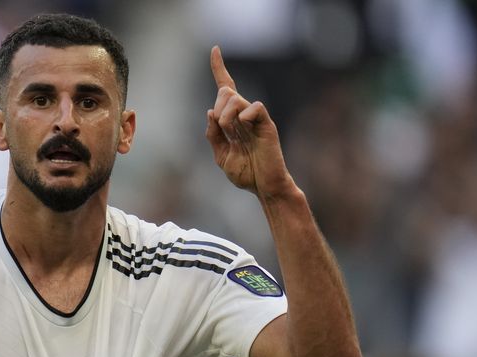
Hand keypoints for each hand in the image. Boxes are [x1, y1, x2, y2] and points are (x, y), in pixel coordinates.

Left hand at [206, 46, 291, 198]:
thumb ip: (213, 135)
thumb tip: (210, 111)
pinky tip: (242, 128)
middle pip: (225, 92)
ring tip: (232, 133)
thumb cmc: (246, 172)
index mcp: (233, 121)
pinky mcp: (266, 125)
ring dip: (225, 116)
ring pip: (235, 98)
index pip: (226, 88)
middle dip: (217, 108)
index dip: (219, 68)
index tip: (215, 49)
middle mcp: (244, 116)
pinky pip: (254, 107)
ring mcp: (256, 119)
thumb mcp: (221, 155)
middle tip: (223, 129)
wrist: (264, 187)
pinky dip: (243, 116)